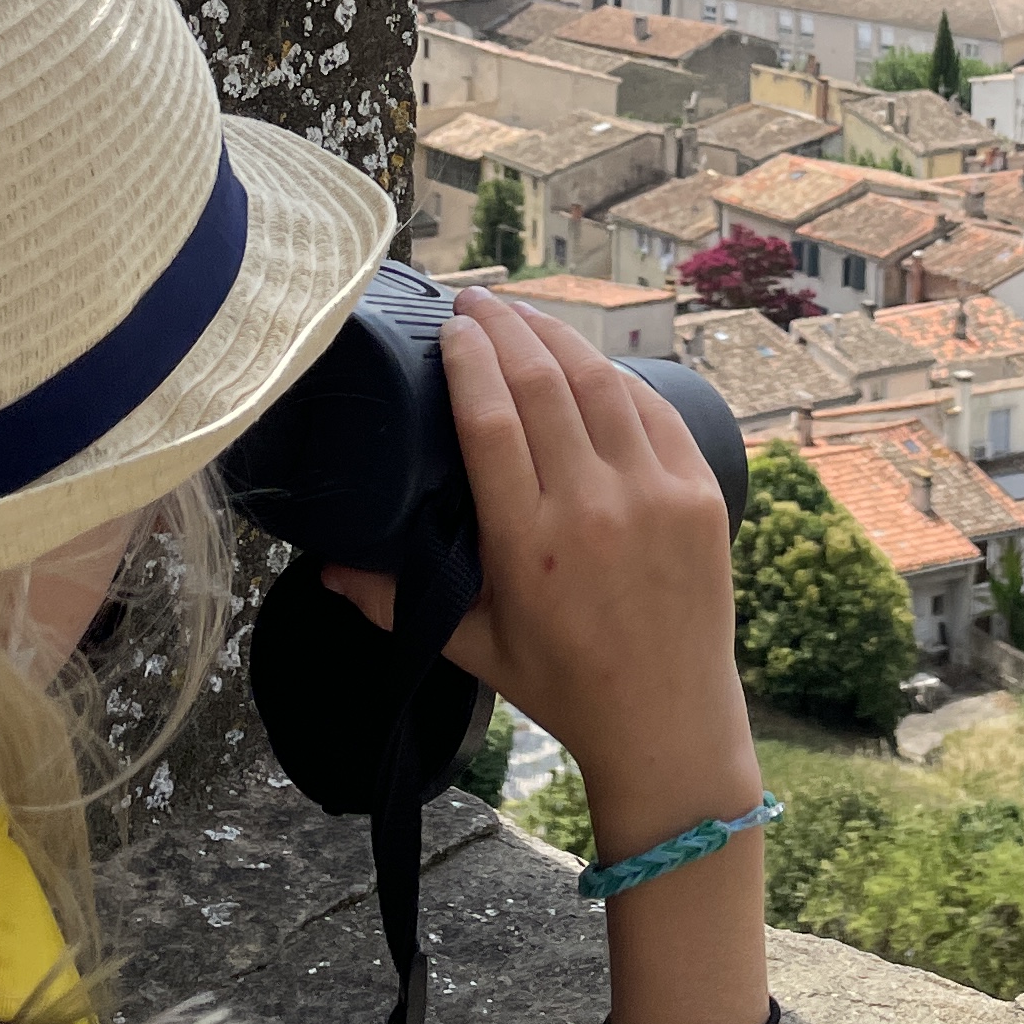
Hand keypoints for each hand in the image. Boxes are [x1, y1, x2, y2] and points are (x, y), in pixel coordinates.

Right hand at [320, 289, 756, 848]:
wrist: (668, 721)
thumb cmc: (563, 685)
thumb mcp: (472, 646)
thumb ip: (395, 602)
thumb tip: (324, 567)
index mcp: (528, 544)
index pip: (490, 419)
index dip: (467, 359)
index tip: (448, 329)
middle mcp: (592, 508)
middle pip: (541, 382)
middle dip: (503, 328)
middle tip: (474, 301)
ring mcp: (654, 494)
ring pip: (600, 382)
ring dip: (556, 336)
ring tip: (521, 314)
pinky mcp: (700, 492)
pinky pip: (653, 409)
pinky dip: (615, 377)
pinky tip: (585, 361)